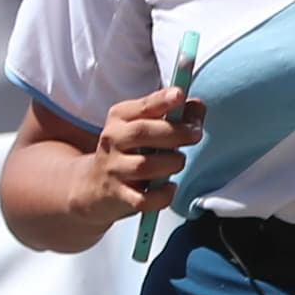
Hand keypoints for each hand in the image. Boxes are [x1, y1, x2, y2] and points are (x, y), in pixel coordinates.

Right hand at [84, 79, 204, 235]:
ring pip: (144, 166)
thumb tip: (198, 109)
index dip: (162, 100)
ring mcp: (113, 169)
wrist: (96, 184)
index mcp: (119, 117)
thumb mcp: (146, 125)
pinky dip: (163, 195)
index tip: (180, 95)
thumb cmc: (131, 150)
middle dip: (174, 133)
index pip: (142, 106)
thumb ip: (175, 115)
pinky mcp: (118, 195)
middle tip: (195, 134)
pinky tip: (169, 187)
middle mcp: (112, 140)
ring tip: (178, 162)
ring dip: (170, 164)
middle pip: (141, 133)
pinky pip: (143, 199)